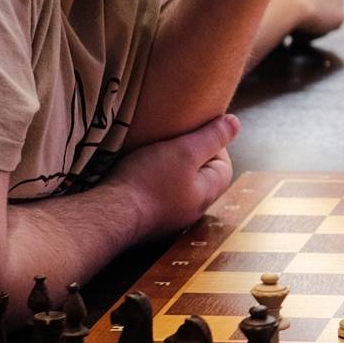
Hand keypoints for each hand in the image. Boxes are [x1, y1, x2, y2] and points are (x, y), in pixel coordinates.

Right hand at [111, 113, 239, 235]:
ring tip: (153, 152)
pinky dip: (149, 181)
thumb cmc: (148, 182)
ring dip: (167, 168)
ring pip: (175, 185)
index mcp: (206, 195)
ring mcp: (166, 217)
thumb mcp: (185, 151)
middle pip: (199, 175)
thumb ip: (212, 137)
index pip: (223, 164)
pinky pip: (154, 195)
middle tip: (173, 138)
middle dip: (189, 155)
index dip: (213, 143)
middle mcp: (189, 210)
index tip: (195, 130)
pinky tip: (137, 171)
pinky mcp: (144, 218)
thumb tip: (235, 124)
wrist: (108, 215)